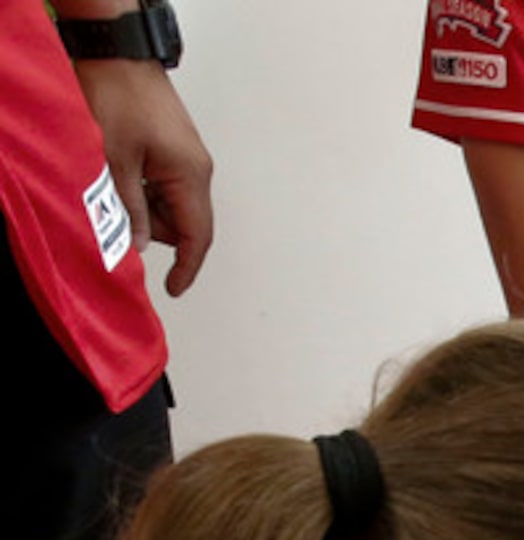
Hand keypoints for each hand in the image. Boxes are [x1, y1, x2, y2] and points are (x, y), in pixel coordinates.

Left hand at [73, 60, 214, 295]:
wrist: (120, 56)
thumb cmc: (120, 100)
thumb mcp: (116, 162)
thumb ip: (131, 209)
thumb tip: (140, 246)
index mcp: (190, 176)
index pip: (198, 236)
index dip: (187, 267)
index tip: (174, 290)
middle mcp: (199, 170)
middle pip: (186, 223)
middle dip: (157, 230)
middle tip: (121, 214)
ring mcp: (191, 159)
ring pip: (175, 205)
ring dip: (148, 206)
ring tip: (118, 180)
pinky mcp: (179, 150)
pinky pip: (169, 185)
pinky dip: (147, 190)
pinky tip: (124, 170)